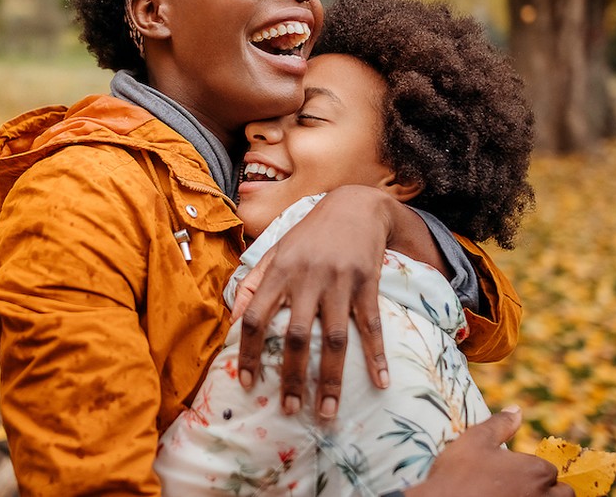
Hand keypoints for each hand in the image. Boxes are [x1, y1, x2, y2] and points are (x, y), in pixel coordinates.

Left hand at [235, 186, 397, 418]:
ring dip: (331, 378)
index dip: (249, 352)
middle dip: (292, 377)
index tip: (247, 383)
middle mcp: (307, 278)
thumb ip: (252, 282)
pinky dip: (376, 356)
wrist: (354, 205)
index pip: (257, 317)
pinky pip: (371, 325)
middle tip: (290, 410)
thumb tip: (233, 319)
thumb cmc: (310, 234)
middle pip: (296, 335)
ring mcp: (339, 281)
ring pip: (333, 338)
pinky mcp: (367, 282)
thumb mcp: (276, 250)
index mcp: (279, 272)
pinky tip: (381, 382)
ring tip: (328, 411)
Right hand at [404, 408, 573, 496]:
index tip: (512, 474)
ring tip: (519, 495)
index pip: (549, 470)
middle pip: (563, 494)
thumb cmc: (458, 475)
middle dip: (548, 490)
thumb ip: (500, 424)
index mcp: (536, 471)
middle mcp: (543, 496)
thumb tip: (516, 410)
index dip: (532, 471)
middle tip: (522, 488)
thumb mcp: (475, 441)